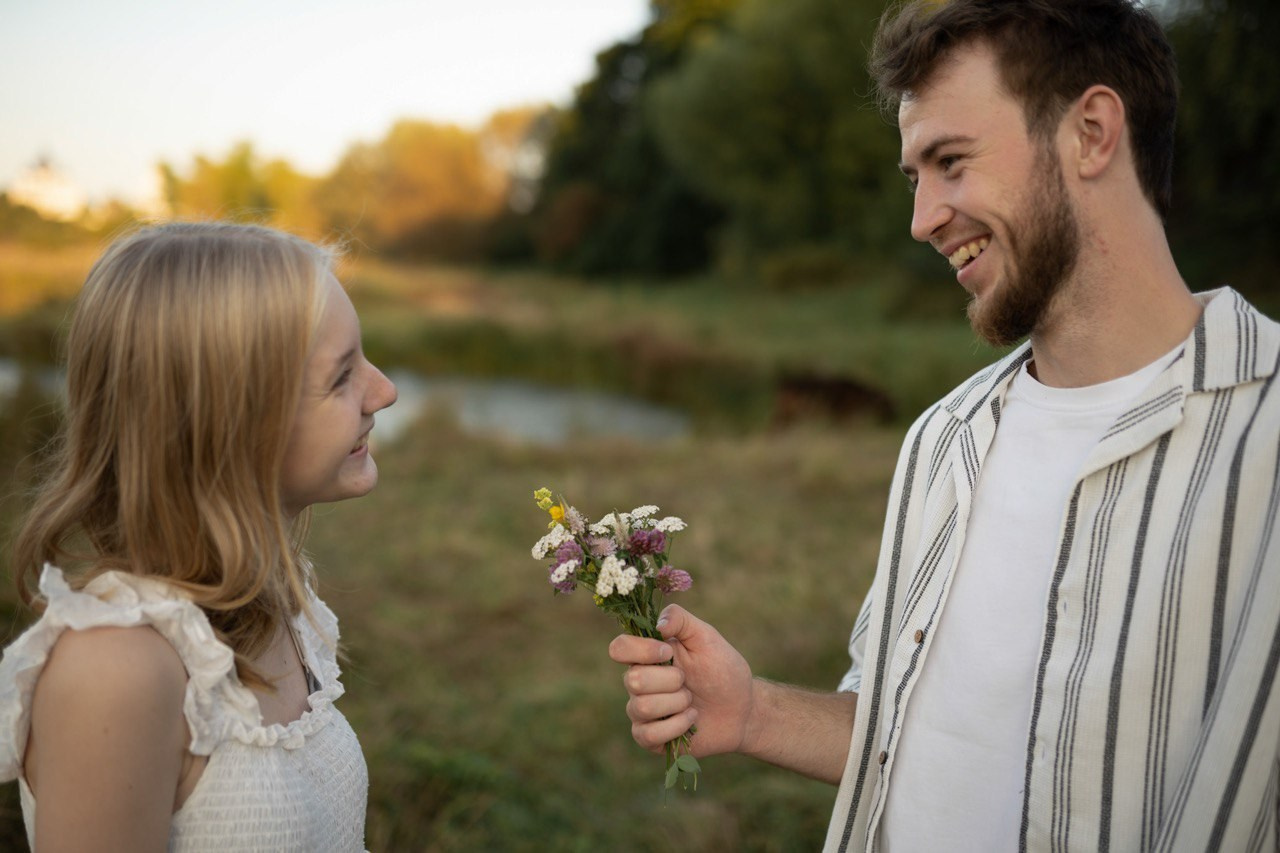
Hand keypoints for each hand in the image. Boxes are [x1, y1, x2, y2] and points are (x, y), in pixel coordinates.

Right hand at [608, 604, 753, 757]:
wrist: (742, 709)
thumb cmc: (722, 670)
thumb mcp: (706, 637)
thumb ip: (681, 620)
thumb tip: (657, 625)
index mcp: (647, 656)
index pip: (619, 649)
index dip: (642, 650)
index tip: (668, 651)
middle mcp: (639, 682)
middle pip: (633, 680)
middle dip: (670, 680)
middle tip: (687, 681)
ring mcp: (642, 711)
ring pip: (641, 708)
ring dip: (677, 703)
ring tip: (692, 701)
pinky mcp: (650, 738)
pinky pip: (648, 734)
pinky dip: (677, 725)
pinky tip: (691, 719)